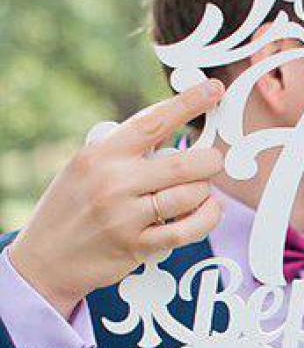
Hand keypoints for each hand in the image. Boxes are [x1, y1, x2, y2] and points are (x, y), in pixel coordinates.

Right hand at [8, 81, 225, 319]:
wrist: (45, 258)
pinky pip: (186, 231)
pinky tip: (208, 212)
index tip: (212, 89)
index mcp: (102, 154)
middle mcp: (114, 182)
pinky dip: (205, 220)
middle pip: (181, 163)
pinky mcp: (137, 246)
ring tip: (202, 192)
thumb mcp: (86, 166)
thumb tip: (172, 132)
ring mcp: (125, 216)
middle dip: (210, 160)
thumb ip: (124, 151)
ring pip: (188, 196)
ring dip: (205, 193)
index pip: (153, 121)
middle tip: (215, 160)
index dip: (188, 103)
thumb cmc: (71, 208)